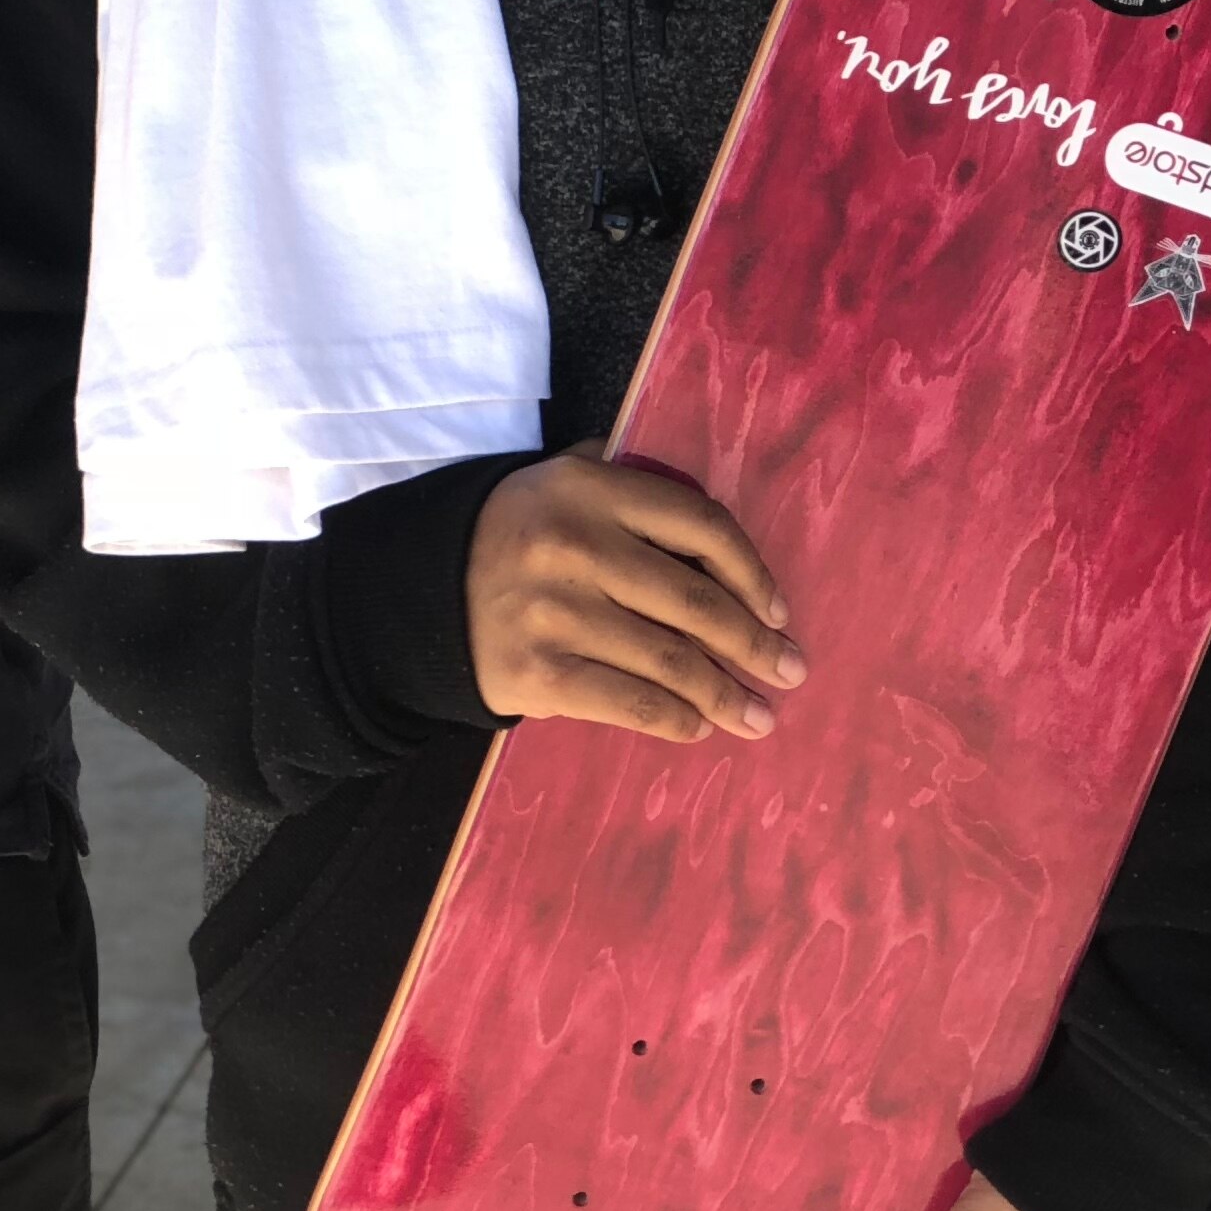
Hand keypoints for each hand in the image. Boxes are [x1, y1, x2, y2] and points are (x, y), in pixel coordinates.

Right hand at [466, 442, 804, 742]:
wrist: (419, 597)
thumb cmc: (512, 539)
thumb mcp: (557, 484)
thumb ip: (626, 485)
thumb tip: (713, 529)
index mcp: (587, 489)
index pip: (699, 525)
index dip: (752, 573)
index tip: (778, 609)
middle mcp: (574, 545)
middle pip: (696, 602)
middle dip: (756, 644)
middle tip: (791, 670)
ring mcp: (555, 613)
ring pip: (673, 661)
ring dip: (729, 695)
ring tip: (759, 716)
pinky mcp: (540, 673)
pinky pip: (632, 703)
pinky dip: (677, 720)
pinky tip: (699, 726)